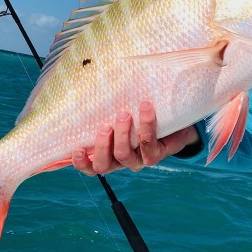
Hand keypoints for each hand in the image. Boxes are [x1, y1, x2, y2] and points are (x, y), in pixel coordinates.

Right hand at [72, 99, 200, 174]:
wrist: (175, 123)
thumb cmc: (140, 116)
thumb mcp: (122, 114)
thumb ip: (106, 109)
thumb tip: (89, 85)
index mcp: (109, 155)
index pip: (91, 166)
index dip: (81, 163)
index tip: (76, 148)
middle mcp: (121, 161)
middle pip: (104, 165)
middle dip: (101, 146)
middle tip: (105, 126)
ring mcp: (138, 160)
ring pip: (123, 155)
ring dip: (122, 135)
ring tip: (124, 114)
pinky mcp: (155, 155)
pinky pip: (147, 143)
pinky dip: (145, 125)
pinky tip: (145, 107)